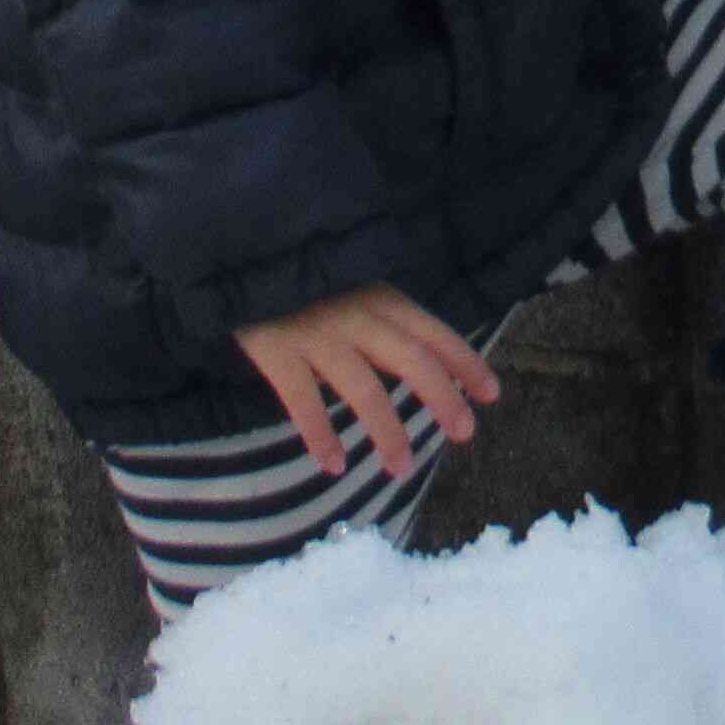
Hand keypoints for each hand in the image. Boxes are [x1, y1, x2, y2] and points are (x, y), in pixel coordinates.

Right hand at [232, 285, 495, 476]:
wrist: (232, 257)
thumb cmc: (297, 284)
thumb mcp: (348, 289)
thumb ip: (380, 320)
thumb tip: (421, 365)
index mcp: (378, 297)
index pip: (433, 332)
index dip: (465, 362)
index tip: (492, 394)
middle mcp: (355, 314)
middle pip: (411, 360)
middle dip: (442, 398)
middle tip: (465, 433)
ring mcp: (316, 333)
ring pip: (364, 388)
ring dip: (388, 431)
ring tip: (401, 468)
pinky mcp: (275, 350)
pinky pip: (303, 400)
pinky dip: (320, 435)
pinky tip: (334, 466)